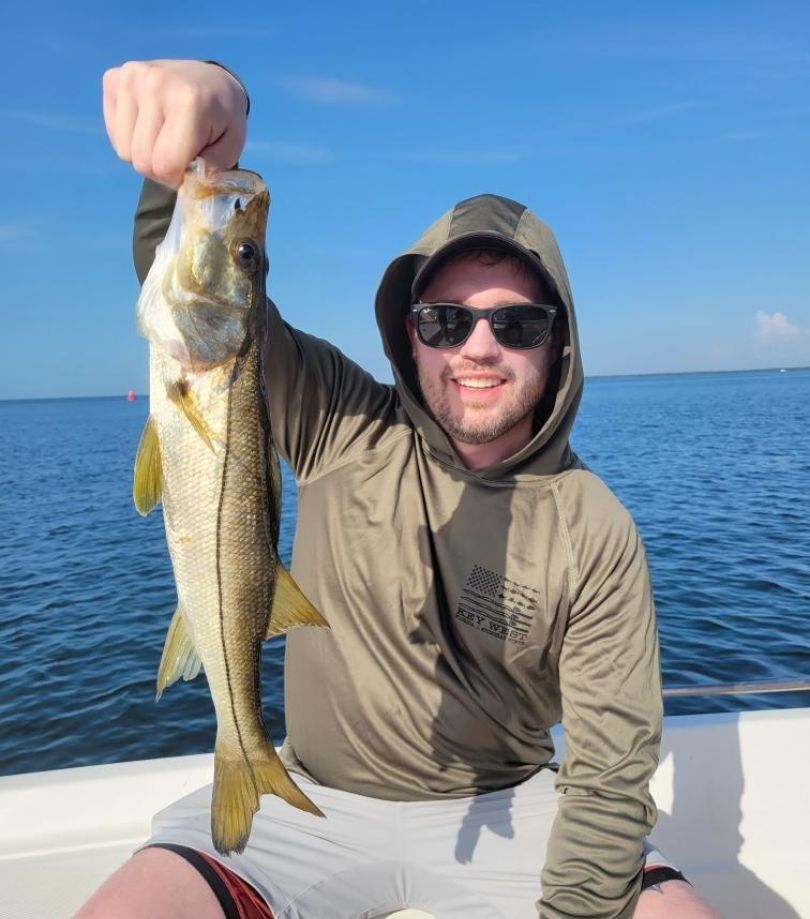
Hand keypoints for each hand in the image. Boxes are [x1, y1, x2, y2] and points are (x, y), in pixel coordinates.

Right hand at [102, 60, 247, 188]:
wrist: (210, 79)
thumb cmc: (222, 117)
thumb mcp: (232, 146)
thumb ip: (212, 171)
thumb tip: (186, 185)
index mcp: (188, 101)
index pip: (165, 165)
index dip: (178, 178)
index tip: (190, 167)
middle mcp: (153, 84)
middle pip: (142, 161)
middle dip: (161, 169)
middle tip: (178, 154)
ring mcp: (130, 78)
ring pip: (125, 151)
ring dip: (145, 155)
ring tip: (164, 137)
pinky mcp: (113, 78)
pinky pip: (115, 134)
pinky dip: (131, 139)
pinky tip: (150, 124)